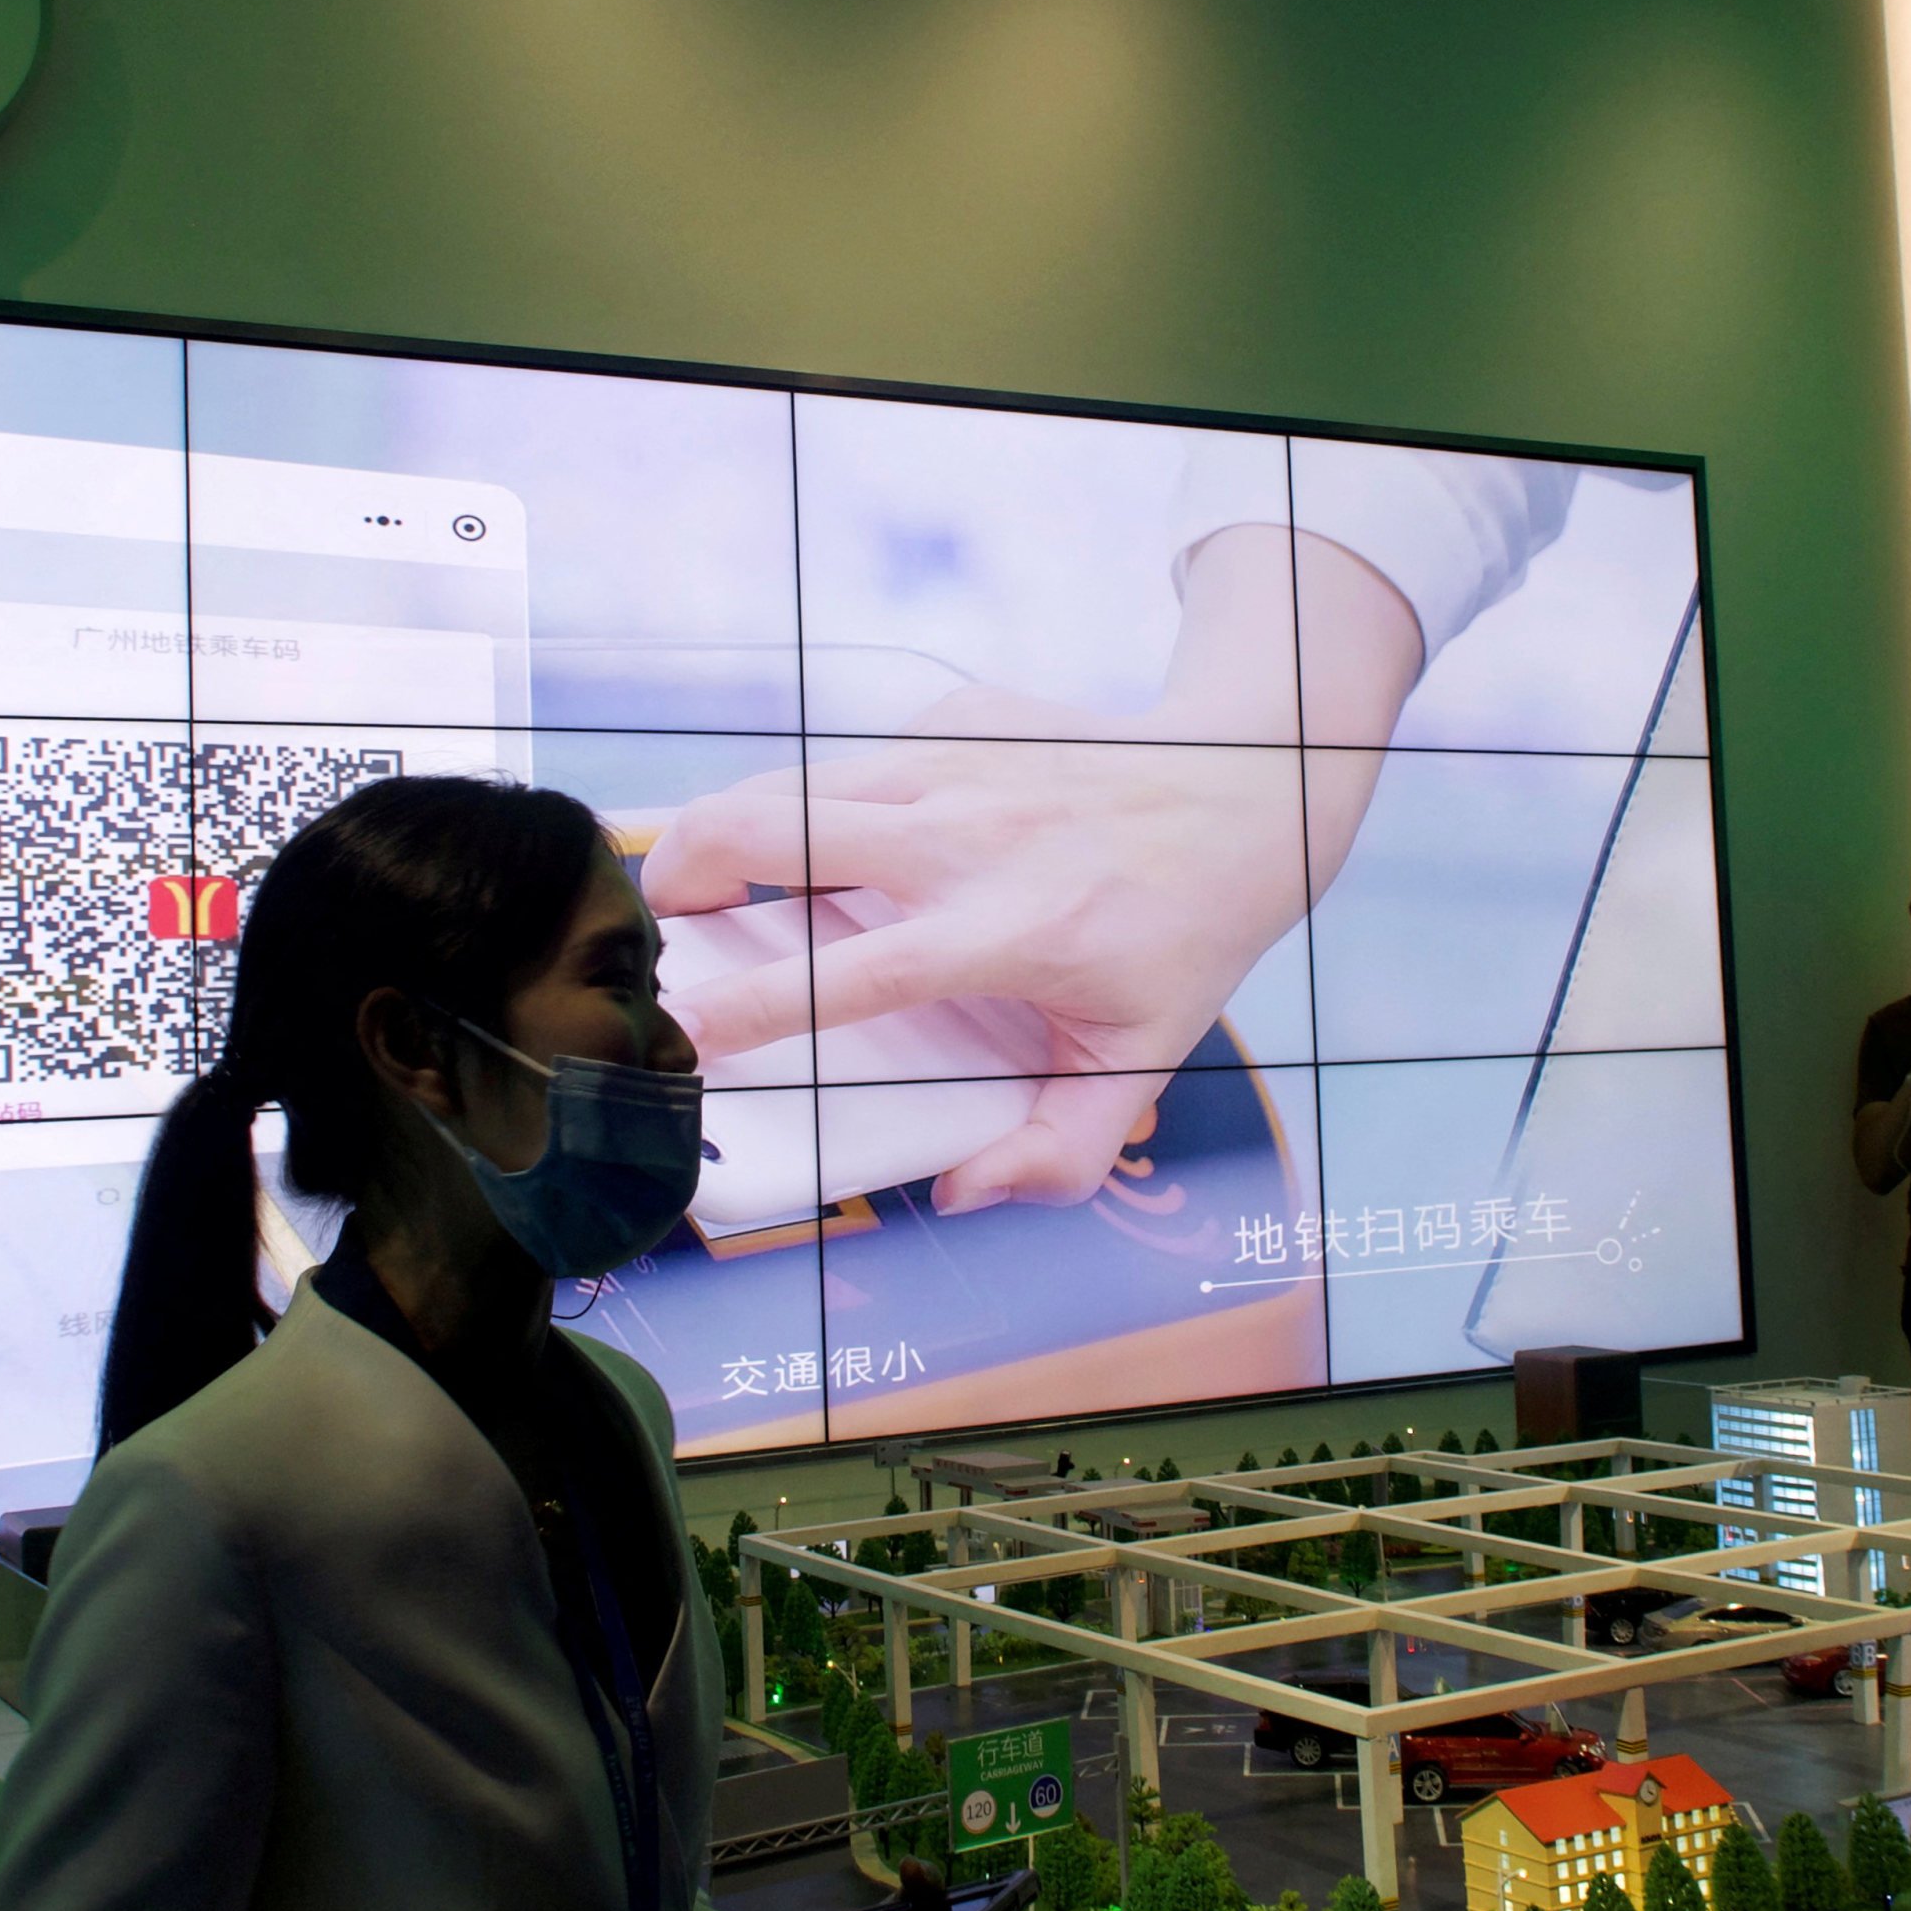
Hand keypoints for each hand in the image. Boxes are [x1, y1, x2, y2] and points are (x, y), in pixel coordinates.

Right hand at [647, 684, 1321, 1209]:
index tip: (686, 1035)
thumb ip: (1060, 1154)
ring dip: (728, 828)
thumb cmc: (1182, 935)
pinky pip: (855, 764)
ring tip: (701, 881)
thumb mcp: (1142, 1063)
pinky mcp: (954, 718)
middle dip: (688, 870)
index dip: (753, 1009)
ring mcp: (957, 761)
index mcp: (1005, 932)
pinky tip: (838, 841)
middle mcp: (967, 837)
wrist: (1251, 789)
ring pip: (794, 782)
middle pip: (780, 830)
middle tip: (660, 922)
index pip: (847, 974)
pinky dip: (820, 804)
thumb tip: (960, 1192)